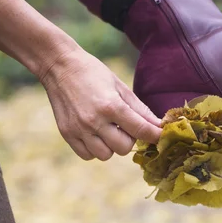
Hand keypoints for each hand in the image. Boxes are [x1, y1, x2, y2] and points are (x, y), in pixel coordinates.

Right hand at [40, 48, 161, 160]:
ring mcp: (79, 129)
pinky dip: (95, 149)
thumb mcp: (120, 87)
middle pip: (124, 148)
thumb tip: (159, 126)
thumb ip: (140, 110)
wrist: (60, 66)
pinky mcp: (67, 134)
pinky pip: (88, 155)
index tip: (161, 137)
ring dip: (111, 146)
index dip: (155, 136)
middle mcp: (94, 121)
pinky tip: (94, 134)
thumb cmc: (94, 74)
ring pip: (106, 155)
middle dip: (129, 139)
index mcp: (111, 106)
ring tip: (107, 129)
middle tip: (124, 125)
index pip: (140, 130)